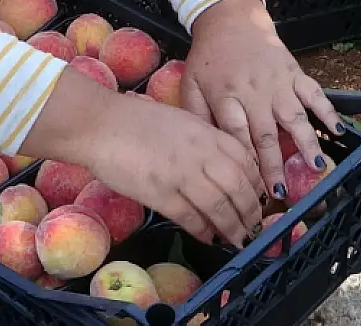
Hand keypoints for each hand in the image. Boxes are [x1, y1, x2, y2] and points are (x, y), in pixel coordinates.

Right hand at [81, 94, 264, 247]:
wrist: (102, 123)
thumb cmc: (138, 120)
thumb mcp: (182, 121)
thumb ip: (204, 141)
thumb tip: (221, 167)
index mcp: (207, 133)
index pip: (245, 162)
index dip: (256, 185)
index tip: (258, 199)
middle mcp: (201, 153)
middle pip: (238, 187)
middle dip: (250, 211)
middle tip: (254, 227)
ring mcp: (182, 174)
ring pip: (219, 206)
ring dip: (232, 227)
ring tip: (238, 240)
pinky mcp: (161, 194)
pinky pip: (190, 217)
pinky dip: (203, 230)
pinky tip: (208, 238)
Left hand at [184, 0, 343, 204]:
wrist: (230, 20)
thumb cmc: (209, 58)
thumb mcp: (191, 84)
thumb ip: (196, 116)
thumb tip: (204, 150)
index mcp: (226, 97)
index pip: (236, 136)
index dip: (245, 163)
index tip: (250, 188)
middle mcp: (254, 93)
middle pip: (266, 134)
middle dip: (274, 166)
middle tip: (281, 193)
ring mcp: (278, 83)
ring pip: (294, 117)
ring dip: (306, 143)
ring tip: (316, 167)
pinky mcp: (295, 73)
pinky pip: (314, 93)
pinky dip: (327, 110)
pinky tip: (338, 130)